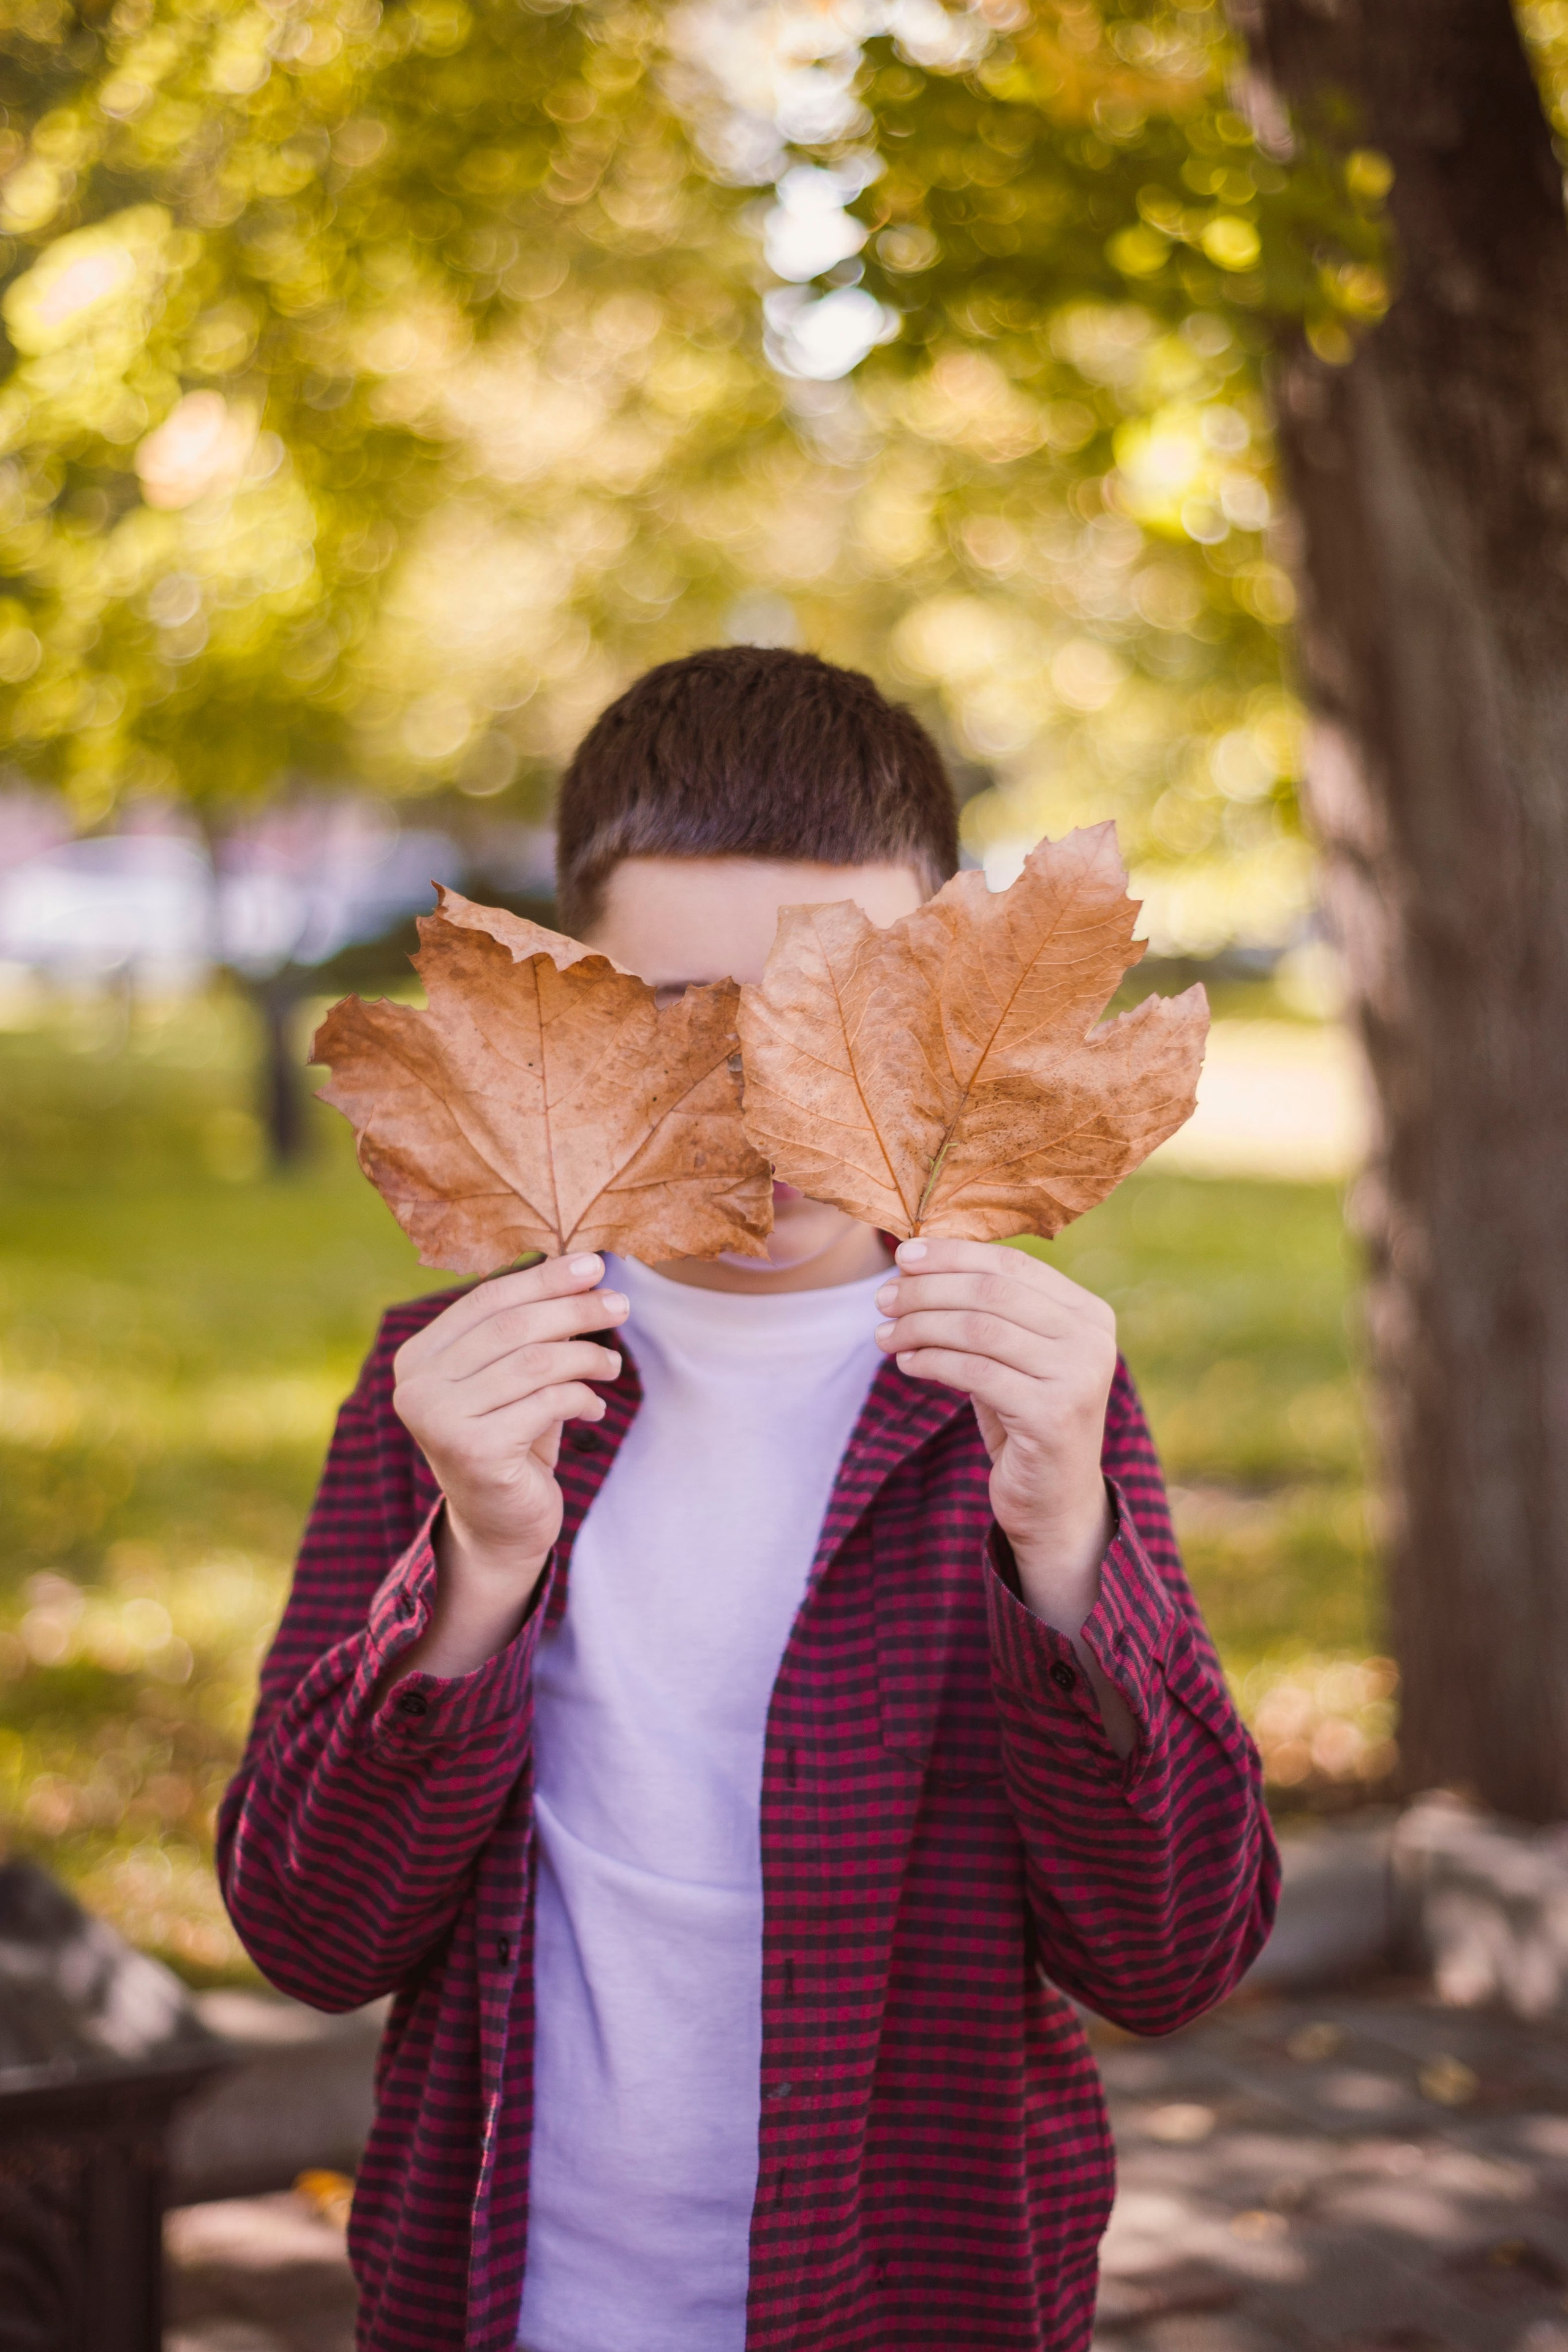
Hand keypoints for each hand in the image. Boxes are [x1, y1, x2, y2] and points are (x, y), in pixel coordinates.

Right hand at [389, 1253, 626, 1678]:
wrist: (500, 1525)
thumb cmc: (512, 1438)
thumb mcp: (515, 1378)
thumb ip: (532, 1329)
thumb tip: (583, 1268)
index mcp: (417, 1358)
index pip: (486, 1300)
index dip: (542, 1278)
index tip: (593, 1264)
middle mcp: (417, 1388)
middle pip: (512, 1327)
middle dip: (574, 1309)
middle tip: (621, 1303)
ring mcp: (440, 1421)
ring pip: (536, 1363)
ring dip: (587, 1355)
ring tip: (613, 1364)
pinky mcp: (475, 1452)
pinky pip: (548, 1403)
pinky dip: (582, 1398)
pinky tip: (596, 1408)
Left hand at [874, 1237, 1116, 1635]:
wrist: (1055, 1502)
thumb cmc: (1023, 1417)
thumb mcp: (1010, 1356)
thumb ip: (983, 1311)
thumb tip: (913, 1263)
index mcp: (1088, 1313)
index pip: (1012, 1265)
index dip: (953, 1255)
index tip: (903, 1255)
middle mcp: (1092, 1339)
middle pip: (991, 1293)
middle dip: (928, 1290)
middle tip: (882, 1299)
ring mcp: (1078, 1376)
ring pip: (979, 1329)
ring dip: (921, 1326)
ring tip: (885, 1335)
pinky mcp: (1052, 1415)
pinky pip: (974, 1373)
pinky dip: (932, 1362)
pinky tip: (907, 1364)